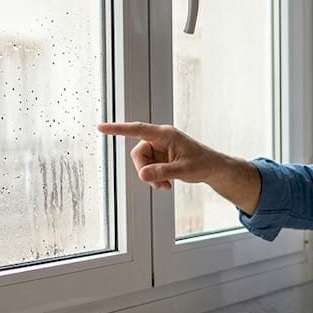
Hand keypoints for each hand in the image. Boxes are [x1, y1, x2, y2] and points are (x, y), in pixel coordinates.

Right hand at [97, 122, 220, 189]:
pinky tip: (167, 185)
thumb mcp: (184, 170)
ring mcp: (158, 148)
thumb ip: (163, 172)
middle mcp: (160, 138)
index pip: (138, 129)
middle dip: (145, 170)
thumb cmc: (202, 164)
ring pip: (141, 163)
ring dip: (151, 177)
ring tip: (166, 186)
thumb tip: (142, 174)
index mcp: (166, 134)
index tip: (100, 127)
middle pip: (138, 153)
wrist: (212, 168)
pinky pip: (147, 168)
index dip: (118, 129)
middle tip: (160, 184)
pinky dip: (154, 178)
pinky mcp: (159, 157)